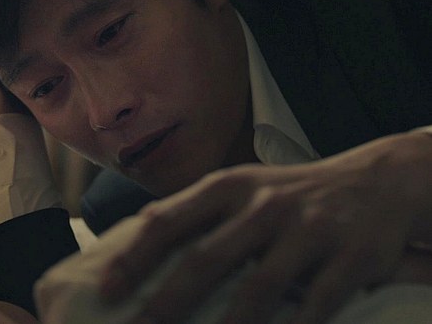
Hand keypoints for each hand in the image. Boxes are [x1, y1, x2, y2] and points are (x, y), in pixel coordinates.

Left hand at [100, 131, 431, 323]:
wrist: (378, 180)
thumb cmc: (289, 194)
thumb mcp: (240, 189)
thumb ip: (194, 214)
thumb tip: (132, 244)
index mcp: (227, 188)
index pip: (168, 221)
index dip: (134, 257)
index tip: (106, 289)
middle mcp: (263, 206)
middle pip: (205, 260)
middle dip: (165, 302)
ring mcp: (308, 230)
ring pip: (259, 287)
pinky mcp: (351, 256)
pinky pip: (317, 303)